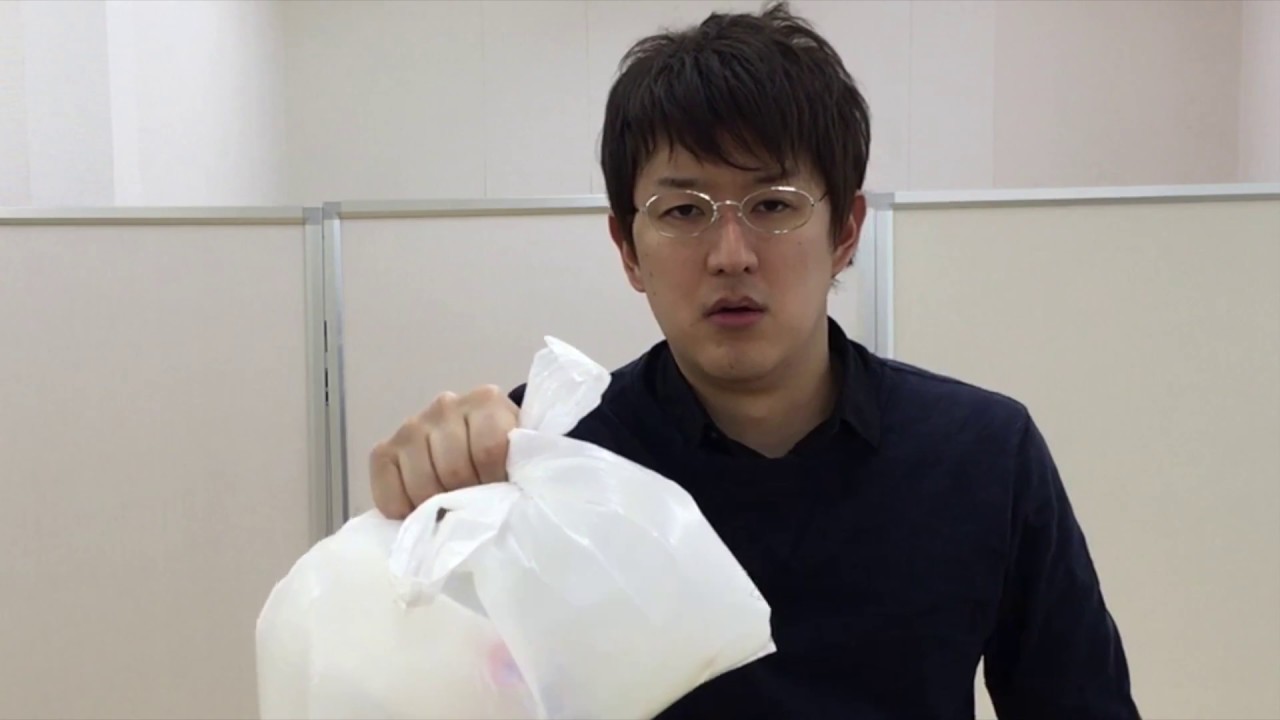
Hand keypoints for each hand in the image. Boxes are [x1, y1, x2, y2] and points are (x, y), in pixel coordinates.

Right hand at [370, 385, 518, 519]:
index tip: (501, 492)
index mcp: (486, 402)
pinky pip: (387, 487)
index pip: (488, 449)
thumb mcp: (519, 456)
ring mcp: (412, 426)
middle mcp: (445, 406)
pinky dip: (402, 508)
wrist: (477, 448)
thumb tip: (503, 501)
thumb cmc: (504, 456)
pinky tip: (418, 509)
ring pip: (423, 483)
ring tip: (450, 506)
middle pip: (454, 469)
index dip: (494, 480)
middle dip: (466, 497)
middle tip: (474, 505)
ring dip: (437, 505)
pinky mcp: (385, 449)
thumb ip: (517, 468)